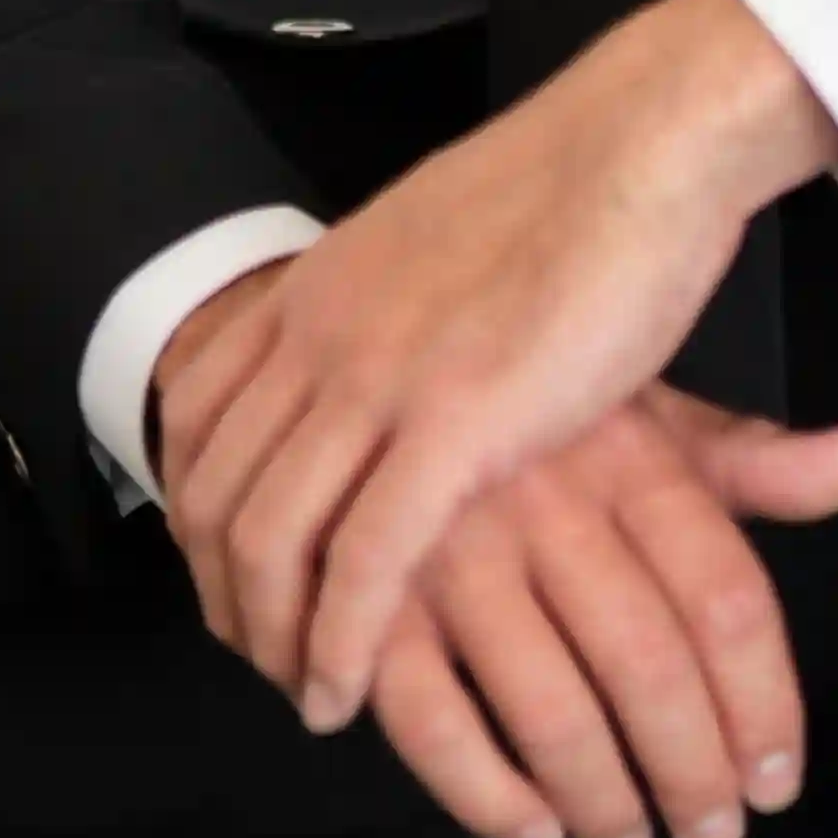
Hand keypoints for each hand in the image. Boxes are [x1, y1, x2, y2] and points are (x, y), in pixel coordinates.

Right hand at [153, 292, 837, 837]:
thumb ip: (756, 461)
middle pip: (649, 666)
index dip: (763, 707)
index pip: (726, 599)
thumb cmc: (527, 410)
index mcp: (628, 459)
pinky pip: (429, 719)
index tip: (776, 781)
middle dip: (691, 776)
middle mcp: (548, 504)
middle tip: (711, 837)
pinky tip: (531, 828)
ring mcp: (453, 551)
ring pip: (549, 707)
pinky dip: (485, 793)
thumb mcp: (644, 416)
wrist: (358, 348)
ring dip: (599, 801)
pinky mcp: (372, 596)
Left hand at [154, 0, 837, 746]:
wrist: (645, 142)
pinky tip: (341, 694)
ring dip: (272, 635)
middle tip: (257, 656)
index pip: (196, 413)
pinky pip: (363, 562)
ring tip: (301, 695)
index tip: (226, 568)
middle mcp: (323, 333)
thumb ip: (397, 298)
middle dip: (223, 590)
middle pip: (215, 490)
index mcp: (317, 285)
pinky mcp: (455, 423)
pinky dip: (338, 643)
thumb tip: (402, 333)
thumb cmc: (579, 189)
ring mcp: (380, 377)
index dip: (192, 508)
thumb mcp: (444, 240)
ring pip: (272, 536)